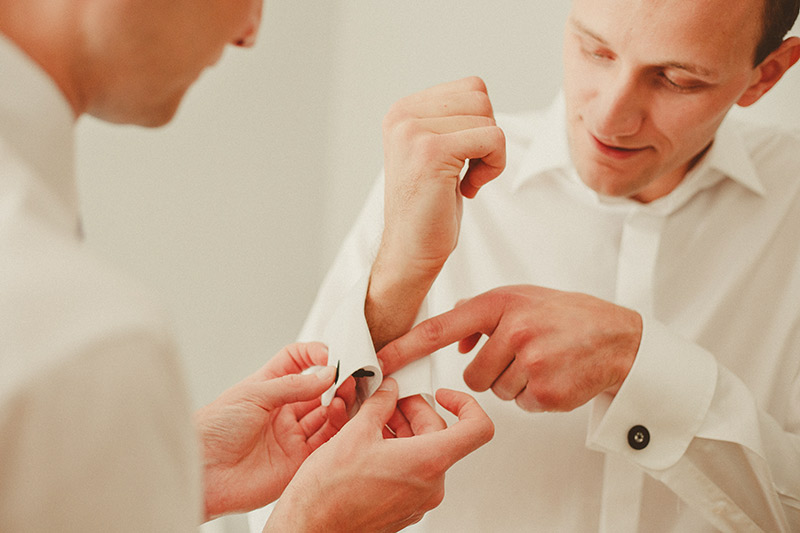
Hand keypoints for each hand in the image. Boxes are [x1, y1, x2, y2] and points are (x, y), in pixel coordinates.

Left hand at [194, 342, 347, 519]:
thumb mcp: (253, 394)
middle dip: (336, 380)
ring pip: (328, 415)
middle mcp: (283, 411)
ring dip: (340, 401)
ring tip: (345, 391)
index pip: (298, 363)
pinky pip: (327, 441)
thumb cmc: (213, 430)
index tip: (328, 354)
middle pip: (319, 391)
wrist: (202, 472)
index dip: (314, 355)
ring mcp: (292, 435)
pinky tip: (338, 411)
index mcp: (269, 389)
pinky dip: (338, 425)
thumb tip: (326, 375)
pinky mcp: (299, 461)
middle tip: (348, 374)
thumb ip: (293, 385)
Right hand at [264, 379, 493, 531]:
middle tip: (390, 400)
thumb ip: (380, 404)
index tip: (446, 395)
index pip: (477, 428)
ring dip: (404, 431)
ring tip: (374, 420)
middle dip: (416, 412)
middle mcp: (430, 486)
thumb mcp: (355, 432)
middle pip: (441, 435)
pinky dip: (398, 452)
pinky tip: (371, 444)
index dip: (466, 404)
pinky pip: (413, 473)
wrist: (309, 527)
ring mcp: (419, 501)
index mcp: (427, 463)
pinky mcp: (405, 509)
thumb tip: (389, 391)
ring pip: (425, 453)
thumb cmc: (328, 493)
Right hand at [368, 77, 505, 349]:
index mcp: (403, 111)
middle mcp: (403, 115)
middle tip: (467, 171)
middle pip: (481, 99)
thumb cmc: (430, 207)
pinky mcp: (432, 151)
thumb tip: (480, 94)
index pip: (472, 89)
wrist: (409, 251)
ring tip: (465, 180)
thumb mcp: (435, 150)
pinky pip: (493, 139)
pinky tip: (468, 189)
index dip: (480, 125)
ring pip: (488, 119)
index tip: (461, 159)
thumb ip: (449, 119)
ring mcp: (414, 131)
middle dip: (486, 137)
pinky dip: (492, 167)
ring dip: (490, 155)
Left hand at [378, 285, 642, 411]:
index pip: (440, 328)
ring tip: (542, 361)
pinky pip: (520, 404)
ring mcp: (529, 362)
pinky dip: (533, 396)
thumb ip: (481, 313)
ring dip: (513, 383)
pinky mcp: (545, 390)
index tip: (379, 361)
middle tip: (521, 356)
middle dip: (490, 372)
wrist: (617, 337)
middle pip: (471, 376)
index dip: (406, 347)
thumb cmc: (566, 316)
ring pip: (495, 392)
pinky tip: (553, 375)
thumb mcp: (521, 298)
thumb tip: (455, 340)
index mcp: (499, 304)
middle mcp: (512, 331)